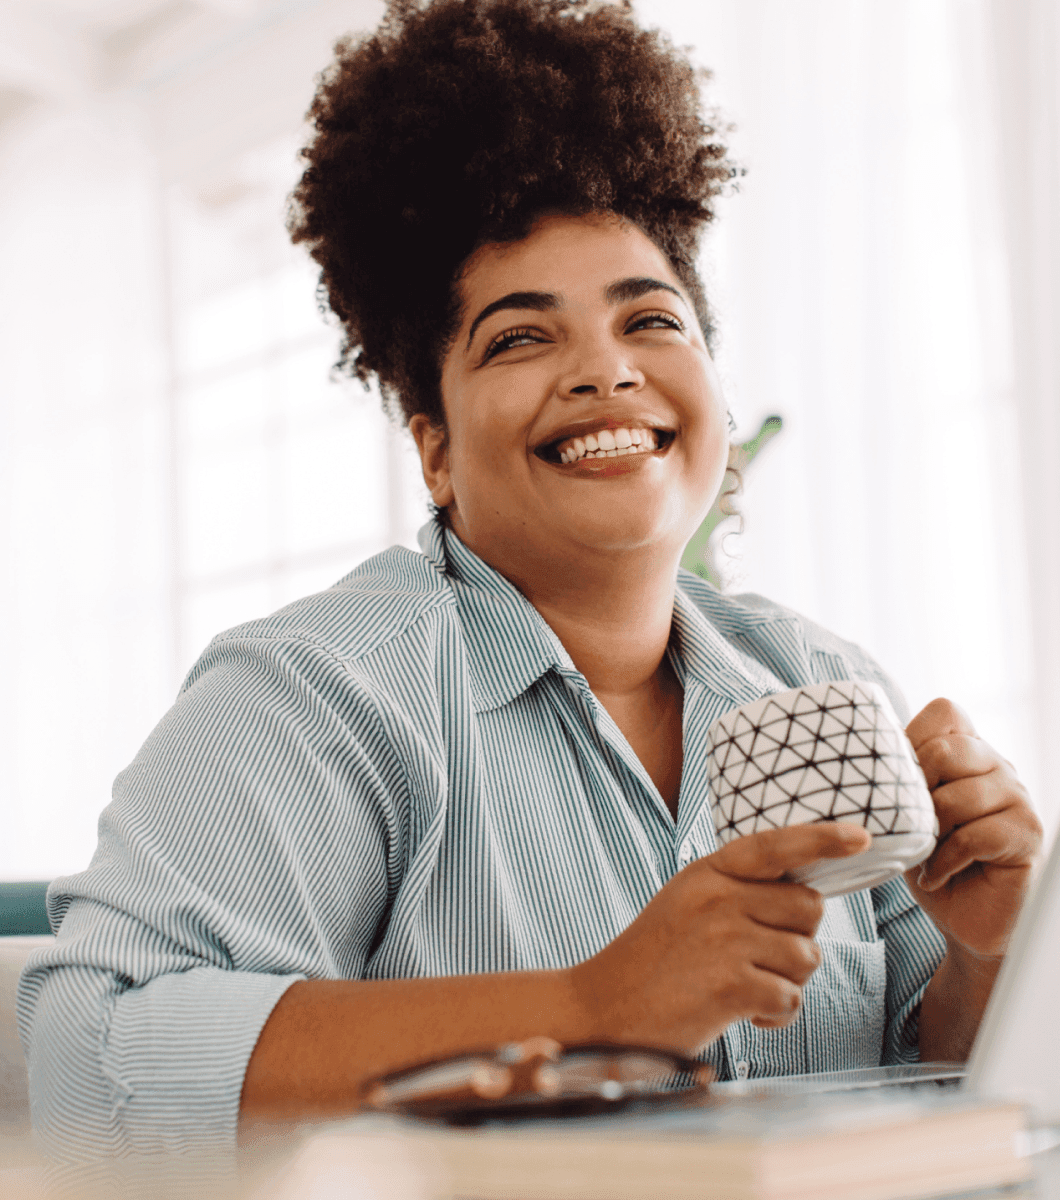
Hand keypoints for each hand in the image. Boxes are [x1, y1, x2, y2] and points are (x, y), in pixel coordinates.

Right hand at [569, 822, 870, 1051]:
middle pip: (808, 906)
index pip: (775, 845)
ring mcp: (725, 939)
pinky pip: (791, 997)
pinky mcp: (731, 985)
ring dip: (787, 980)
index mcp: (708, 872)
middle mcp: (718, 897)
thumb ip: (737, 891)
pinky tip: (743, 1013)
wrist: (603, 1009)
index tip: (862, 835)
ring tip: (744, 987)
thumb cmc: (653, 960)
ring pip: (806, 955)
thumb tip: (806, 897)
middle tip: (762, 957)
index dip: (822, 837)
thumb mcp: (687, 902)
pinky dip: (775, 1014)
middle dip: (799, 936)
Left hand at [905, 698, 1042, 959]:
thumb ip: (895, 779)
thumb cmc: (929, 860)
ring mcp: (1018, 798)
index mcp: (969, 751)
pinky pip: (975, 836)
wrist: (962, 920)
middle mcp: (998, 766)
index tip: (896, 778)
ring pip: (960, 796)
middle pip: (948, 749)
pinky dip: (945, 860)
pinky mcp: (1028, 834)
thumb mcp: (902, 812)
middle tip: (907, 824)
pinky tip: (936, 875)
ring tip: (923, 854)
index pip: (945, 712)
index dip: (913, 737)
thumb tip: (853, 755)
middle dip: (915, 788)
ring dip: (929, 832)